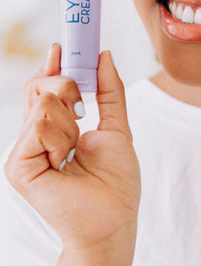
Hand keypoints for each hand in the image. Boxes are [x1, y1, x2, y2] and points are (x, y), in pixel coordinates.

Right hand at [3, 44, 140, 264]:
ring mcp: (24, 151)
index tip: (62, 46)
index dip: (53, 65)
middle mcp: (35, 136)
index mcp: (55, 128)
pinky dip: (62, 136)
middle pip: (40, 86)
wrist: (112, 219)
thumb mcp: (117, 126)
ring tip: (76, 149)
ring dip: (72, 122)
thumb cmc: (115, 181)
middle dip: (68, 87)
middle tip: (83, 109)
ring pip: (43, 102)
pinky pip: (39, 125)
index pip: (45, 87)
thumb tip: (104, 54)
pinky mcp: (18, 166)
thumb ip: (110, 91)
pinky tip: (66, 158)